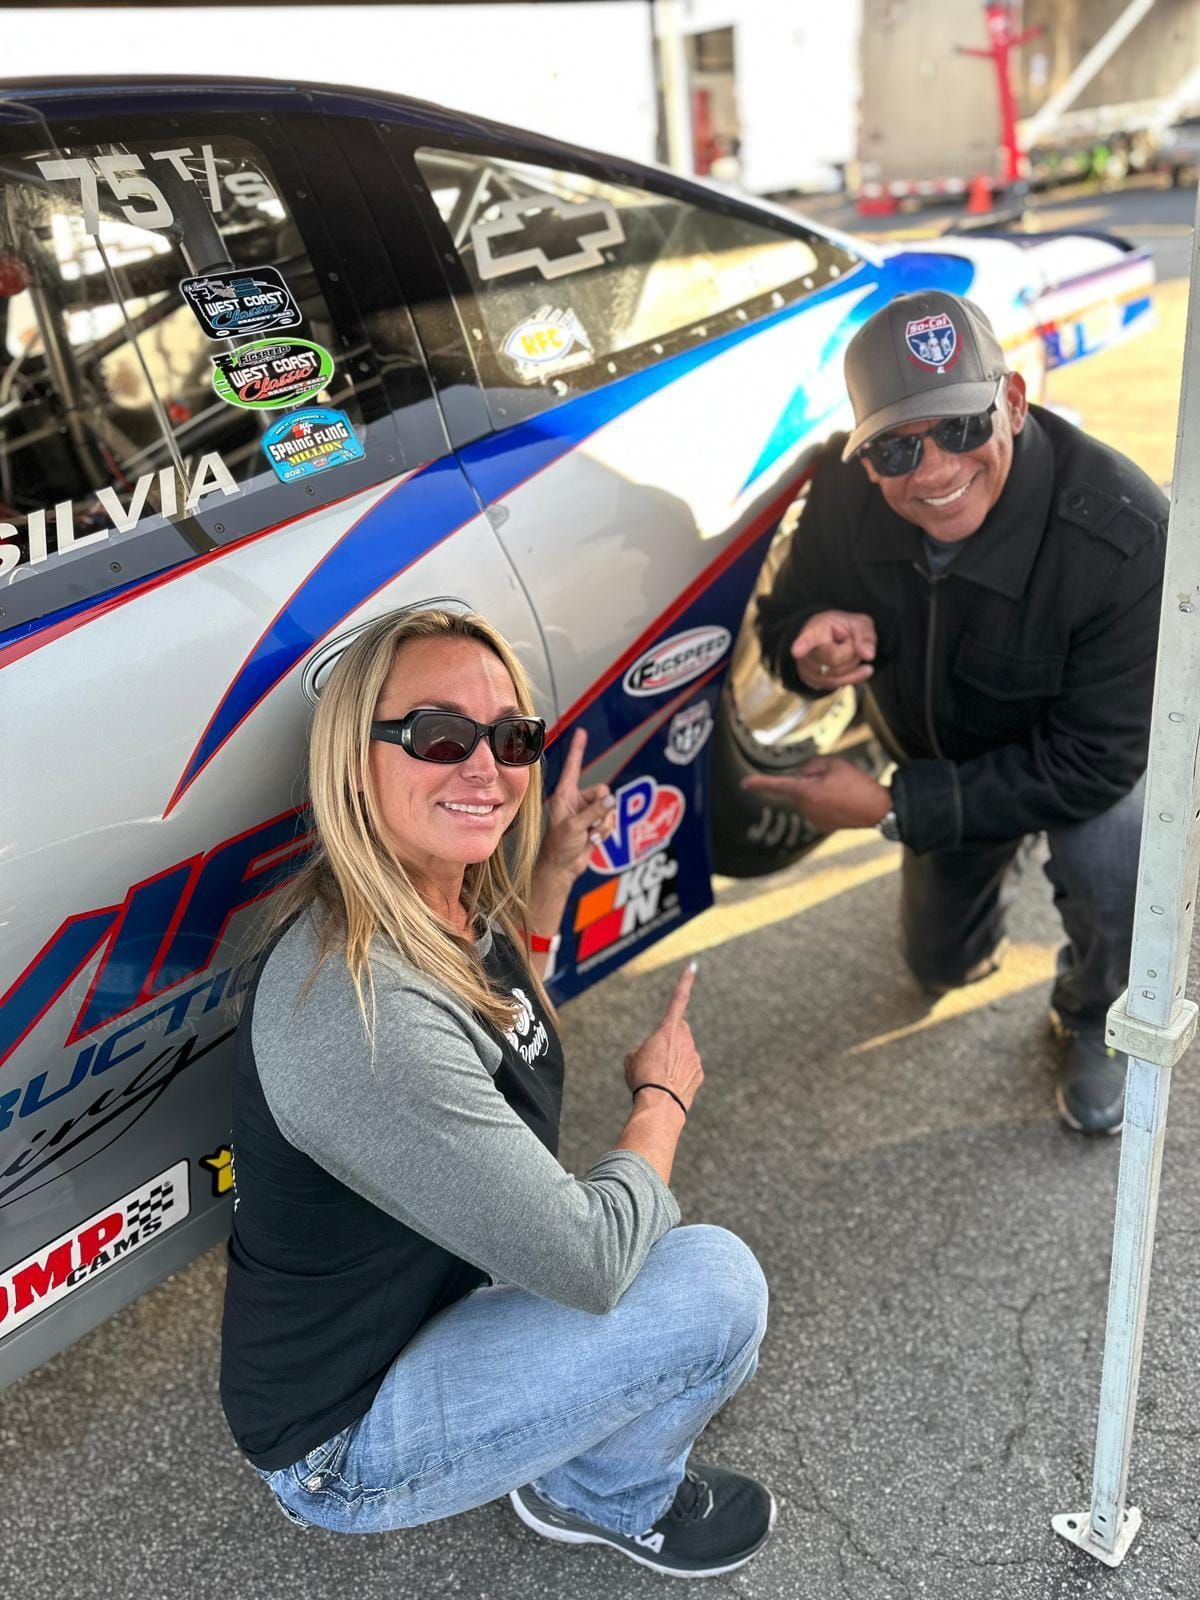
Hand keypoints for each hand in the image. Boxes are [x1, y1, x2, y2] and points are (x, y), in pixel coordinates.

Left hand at [537, 727, 615, 884]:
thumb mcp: (575, 827)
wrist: (562, 867)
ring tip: (589, 836)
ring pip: (609, 808)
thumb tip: (611, 800)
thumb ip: (594, 812)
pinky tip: (592, 840)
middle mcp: (576, 800)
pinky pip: (610, 820)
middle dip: (602, 811)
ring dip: (603, 825)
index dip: (578, 749)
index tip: (582, 731)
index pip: (574, 766)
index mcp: (565, 794)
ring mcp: (586, 811)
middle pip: (603, 792)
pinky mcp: (594, 823)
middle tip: (591, 826)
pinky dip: (605, 832)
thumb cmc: (559, 846)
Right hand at [624, 963, 702, 1115]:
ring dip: (673, 1059)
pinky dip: (680, 1074)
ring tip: (658, 1077)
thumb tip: (646, 1054)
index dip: (685, 981)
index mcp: (668, 1030)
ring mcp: (694, 1057)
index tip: (693, 966)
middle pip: (679, 1030)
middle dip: (670, 1037)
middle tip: (655, 1056)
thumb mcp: (630, 1059)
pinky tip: (669, 1086)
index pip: (678, 1000)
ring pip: (684, 1052)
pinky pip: (689, 1069)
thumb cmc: (642, 1078)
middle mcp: (685, 1040)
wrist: (659, 1104)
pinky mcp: (699, 1074)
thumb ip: (641, 1049)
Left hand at [742, 756, 890, 832]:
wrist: (877, 809)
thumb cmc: (857, 784)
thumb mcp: (835, 764)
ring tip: (841, 792)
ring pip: (807, 798)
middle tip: (834, 779)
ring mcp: (813, 819)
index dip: (760, 783)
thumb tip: (804, 774)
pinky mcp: (821, 826)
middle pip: (798, 787)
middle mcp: (806, 809)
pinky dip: (824, 803)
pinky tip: (841, 803)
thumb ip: (813, 765)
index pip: (779, 785)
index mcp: (806, 792)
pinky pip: (816, 809)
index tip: (745, 784)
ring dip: (817, 792)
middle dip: (810, 780)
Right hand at [791, 610, 875, 690]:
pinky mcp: (812, 682)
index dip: (802, 645)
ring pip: (837, 676)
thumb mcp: (858, 623)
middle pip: (834, 660)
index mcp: (815, 630)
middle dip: (851, 653)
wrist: (828, 640)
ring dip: (851, 666)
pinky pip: (837, 685)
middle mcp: (805, 651)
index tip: (796, 651)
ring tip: (848, 652)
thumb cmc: (842, 629)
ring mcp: (806, 669)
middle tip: (849, 642)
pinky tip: (858, 668)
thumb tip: (869, 655)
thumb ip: (865, 635)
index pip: (808, 638)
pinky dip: (851, 677)